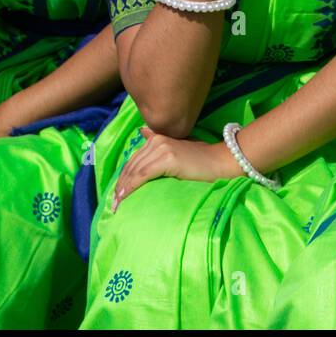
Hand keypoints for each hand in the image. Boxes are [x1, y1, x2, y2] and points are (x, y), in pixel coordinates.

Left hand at [111, 127, 237, 210]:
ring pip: (135, 171)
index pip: (134, 161)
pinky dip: (131, 187)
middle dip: (120, 185)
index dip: (123, 178)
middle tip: (113, 204)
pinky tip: (125, 198)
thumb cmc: (203, 162)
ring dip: (123, 189)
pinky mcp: (167, 158)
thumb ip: (160, 144)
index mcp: (157, 139)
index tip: (116, 194)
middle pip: (131, 166)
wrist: (222, 161)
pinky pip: (142, 175)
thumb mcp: (178, 150)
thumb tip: (142, 131)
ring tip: (116, 205)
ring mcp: (162, 148)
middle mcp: (157, 141)